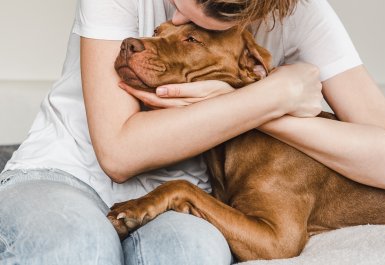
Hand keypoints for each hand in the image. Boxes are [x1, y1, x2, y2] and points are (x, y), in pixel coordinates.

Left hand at [119, 80, 234, 108]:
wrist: (237, 108)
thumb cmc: (221, 94)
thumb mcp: (204, 89)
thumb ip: (182, 91)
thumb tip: (159, 92)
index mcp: (179, 102)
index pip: (151, 96)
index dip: (135, 91)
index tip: (121, 84)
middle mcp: (177, 110)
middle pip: (150, 102)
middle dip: (135, 94)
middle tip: (119, 86)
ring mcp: (181, 113)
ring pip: (157, 108)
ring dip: (142, 100)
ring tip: (130, 92)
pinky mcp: (187, 113)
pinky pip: (166, 110)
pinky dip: (154, 105)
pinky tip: (150, 101)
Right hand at [270, 63, 322, 117]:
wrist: (278, 94)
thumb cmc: (279, 81)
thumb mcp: (284, 69)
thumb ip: (292, 71)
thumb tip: (289, 74)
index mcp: (313, 71)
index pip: (311, 75)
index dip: (302, 81)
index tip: (294, 84)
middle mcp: (318, 83)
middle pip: (314, 87)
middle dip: (306, 91)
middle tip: (293, 94)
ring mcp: (318, 96)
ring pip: (313, 99)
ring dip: (306, 101)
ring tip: (292, 102)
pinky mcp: (316, 108)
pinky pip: (312, 110)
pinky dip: (305, 111)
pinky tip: (295, 109)